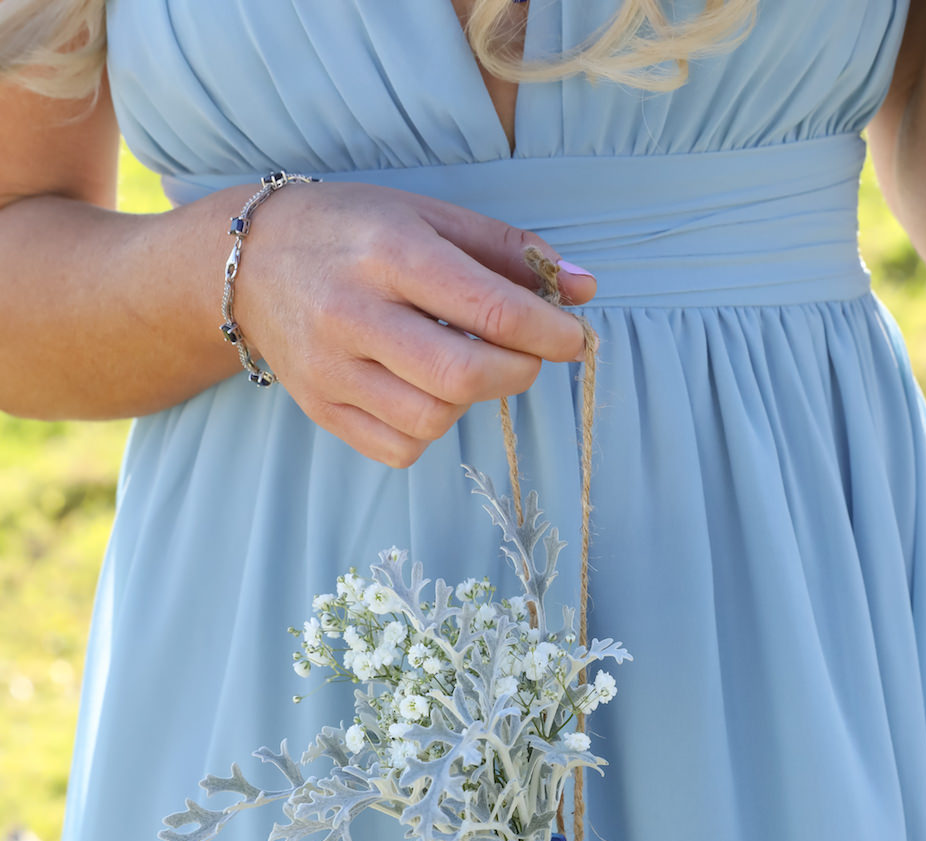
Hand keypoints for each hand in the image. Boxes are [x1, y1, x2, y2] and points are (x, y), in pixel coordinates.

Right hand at [231, 179, 597, 466]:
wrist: (249, 261)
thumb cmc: (354, 232)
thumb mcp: (430, 217)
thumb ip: (510, 254)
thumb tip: (585, 290)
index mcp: (391, 251)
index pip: (489, 310)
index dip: (548, 334)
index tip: (571, 339)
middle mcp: (354, 312)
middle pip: (462, 376)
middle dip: (516, 373)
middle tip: (526, 357)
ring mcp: (331, 368)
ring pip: (432, 420)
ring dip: (471, 403)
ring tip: (466, 368)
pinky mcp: (320, 408)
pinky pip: (398, 448)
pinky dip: (430, 429)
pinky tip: (425, 392)